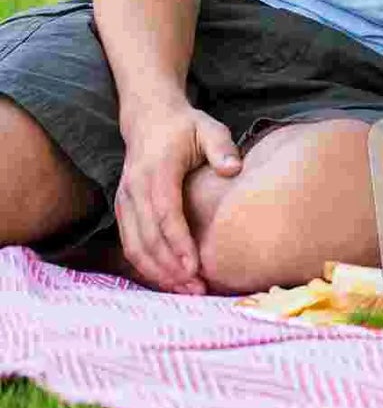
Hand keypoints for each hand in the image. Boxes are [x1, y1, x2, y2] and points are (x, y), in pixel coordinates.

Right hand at [114, 102, 240, 293]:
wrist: (149, 118)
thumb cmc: (186, 127)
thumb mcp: (209, 128)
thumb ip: (222, 148)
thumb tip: (234, 169)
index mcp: (157, 171)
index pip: (165, 214)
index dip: (178, 243)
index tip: (195, 266)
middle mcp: (135, 189)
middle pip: (148, 238)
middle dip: (170, 267)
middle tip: (196, 289)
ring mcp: (125, 200)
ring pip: (135, 246)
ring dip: (158, 272)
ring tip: (186, 290)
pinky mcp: (124, 209)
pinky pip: (130, 243)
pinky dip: (146, 265)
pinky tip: (168, 279)